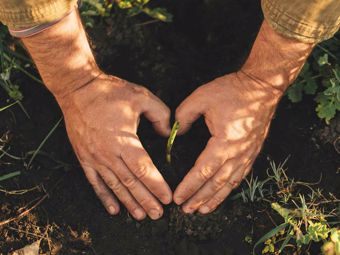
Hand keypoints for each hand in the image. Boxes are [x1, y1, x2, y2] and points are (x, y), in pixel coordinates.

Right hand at [56, 74, 171, 219]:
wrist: (77, 89)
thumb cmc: (110, 92)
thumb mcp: (141, 97)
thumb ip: (160, 115)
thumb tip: (167, 134)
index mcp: (123, 140)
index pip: (143, 170)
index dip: (157, 185)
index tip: (168, 198)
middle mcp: (108, 154)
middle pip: (131, 183)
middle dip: (146, 200)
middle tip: (158, 215)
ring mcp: (94, 158)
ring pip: (115, 186)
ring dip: (129, 203)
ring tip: (141, 216)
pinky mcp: (84, 158)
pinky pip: (95, 182)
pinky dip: (105, 197)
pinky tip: (114, 209)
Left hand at [172, 19, 313, 213]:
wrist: (262, 88)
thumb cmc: (232, 91)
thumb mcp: (202, 97)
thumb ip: (183, 116)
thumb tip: (176, 132)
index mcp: (224, 142)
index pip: (202, 171)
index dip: (189, 186)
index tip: (177, 197)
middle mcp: (237, 154)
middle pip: (215, 183)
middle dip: (199, 198)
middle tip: (186, 210)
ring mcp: (247, 155)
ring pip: (229, 183)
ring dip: (215, 198)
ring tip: (202, 210)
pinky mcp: (252, 153)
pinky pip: (239, 176)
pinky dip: (229, 188)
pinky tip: (222, 193)